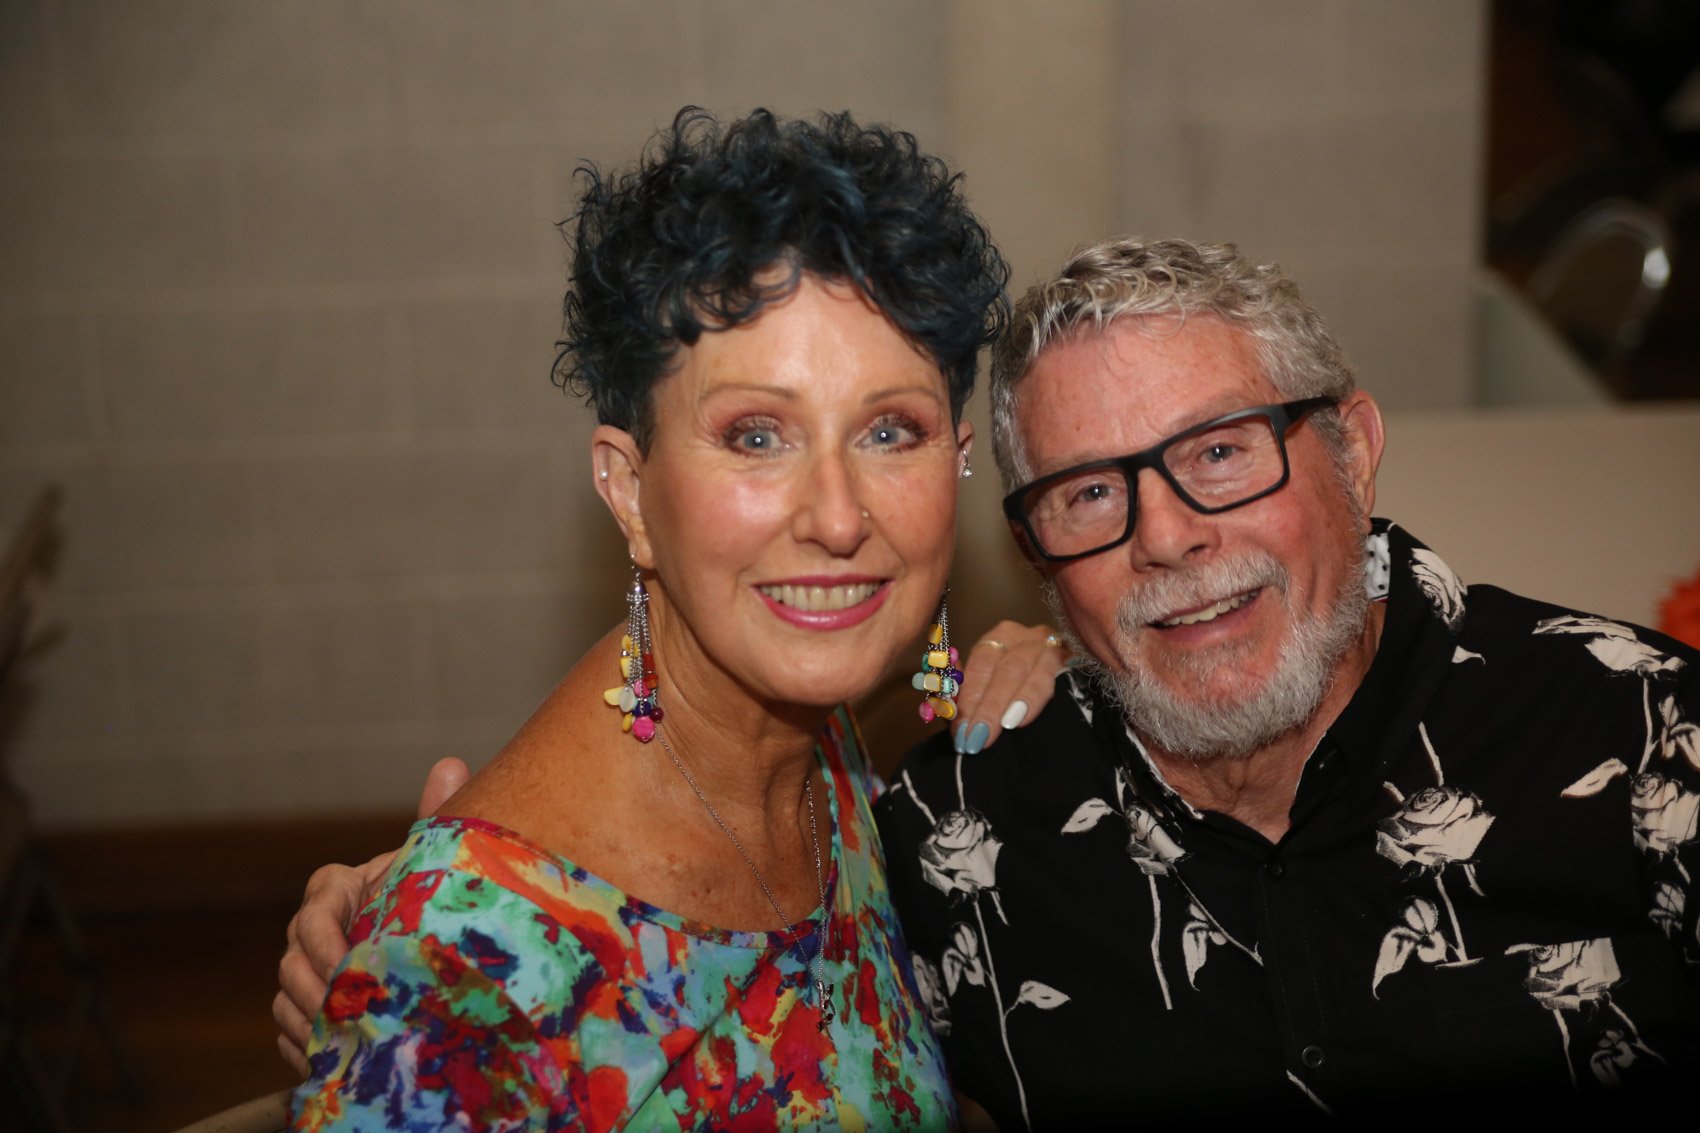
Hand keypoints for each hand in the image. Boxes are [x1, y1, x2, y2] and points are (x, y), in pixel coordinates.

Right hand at [273, 756, 470, 1075]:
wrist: (431, 935)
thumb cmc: (429, 892)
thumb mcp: (433, 859)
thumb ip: (436, 816)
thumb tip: (450, 765)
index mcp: (334, 888)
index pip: (314, 915)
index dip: (327, 943)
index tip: (351, 966)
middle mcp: (310, 929)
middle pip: (292, 964)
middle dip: (317, 991)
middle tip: (349, 1015)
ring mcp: (304, 970)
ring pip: (285, 1000)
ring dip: (311, 1022)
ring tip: (344, 1040)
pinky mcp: (306, 1009)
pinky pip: (290, 1032)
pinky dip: (309, 1046)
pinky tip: (338, 1056)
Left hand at [951, 621, 1070, 753]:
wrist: (1075, 682)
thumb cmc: (1025, 689)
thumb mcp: (994, 686)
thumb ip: (970, 694)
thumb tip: (948, 707)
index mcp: (1001, 638)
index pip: (979, 665)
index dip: (968, 698)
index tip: (959, 730)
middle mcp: (1025, 636)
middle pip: (1000, 669)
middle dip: (985, 707)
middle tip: (974, 739)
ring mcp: (1050, 644)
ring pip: (1021, 671)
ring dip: (1004, 705)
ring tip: (992, 732)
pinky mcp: (1072, 658)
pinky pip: (1048, 678)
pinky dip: (1031, 699)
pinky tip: (1020, 720)